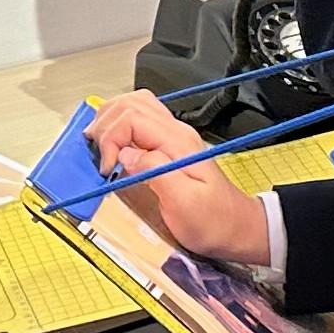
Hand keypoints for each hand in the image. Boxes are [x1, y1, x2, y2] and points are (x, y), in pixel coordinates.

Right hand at [87, 93, 266, 264]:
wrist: (236, 228)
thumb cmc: (213, 221)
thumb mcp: (185, 204)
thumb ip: (155, 172)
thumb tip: (125, 155)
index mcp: (178, 142)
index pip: (132, 118)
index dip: (110, 139)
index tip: (107, 169)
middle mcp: (174, 133)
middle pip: (129, 104)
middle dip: (104, 126)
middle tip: (98, 156)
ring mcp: (171, 137)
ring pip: (133, 107)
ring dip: (109, 122)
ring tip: (99, 147)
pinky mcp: (167, 147)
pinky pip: (138, 123)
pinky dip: (118, 128)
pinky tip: (112, 147)